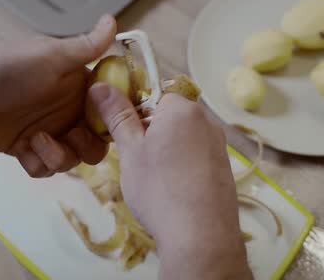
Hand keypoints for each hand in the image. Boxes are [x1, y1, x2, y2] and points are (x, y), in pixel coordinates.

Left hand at [0, 16, 115, 176]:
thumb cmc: (4, 65)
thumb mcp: (50, 55)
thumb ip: (86, 46)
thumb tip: (114, 20)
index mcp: (77, 86)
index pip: (111, 108)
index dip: (115, 120)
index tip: (107, 123)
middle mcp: (66, 109)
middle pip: (96, 141)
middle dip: (89, 146)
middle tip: (72, 137)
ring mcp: (46, 130)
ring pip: (72, 158)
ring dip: (60, 156)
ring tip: (38, 141)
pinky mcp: (25, 148)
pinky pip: (45, 167)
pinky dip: (39, 163)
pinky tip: (24, 149)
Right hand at [89, 83, 251, 279]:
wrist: (200, 236)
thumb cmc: (159, 189)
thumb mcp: (130, 150)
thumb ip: (117, 115)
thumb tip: (99, 86)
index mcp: (182, 109)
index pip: (154, 95)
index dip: (135, 114)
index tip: (124, 136)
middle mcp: (206, 121)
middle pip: (170, 116)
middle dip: (151, 134)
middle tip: (136, 161)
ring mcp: (219, 146)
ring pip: (183, 139)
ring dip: (166, 152)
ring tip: (154, 181)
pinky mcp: (224, 169)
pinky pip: (197, 158)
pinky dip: (182, 168)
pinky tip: (173, 191)